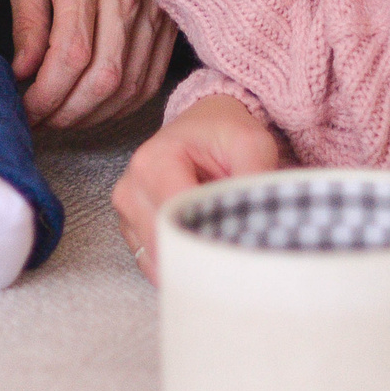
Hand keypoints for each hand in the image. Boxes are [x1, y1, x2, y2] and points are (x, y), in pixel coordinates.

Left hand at [7, 0, 175, 128]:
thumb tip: (24, 72)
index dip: (47, 93)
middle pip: (103, 77)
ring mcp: (152, 11)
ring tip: (64, 118)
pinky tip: (97, 108)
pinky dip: (122, 104)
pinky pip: (150, 78)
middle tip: (41, 121)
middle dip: (68, 112)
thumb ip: (27, 21)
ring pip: (129, 84)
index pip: (71, 55)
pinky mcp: (167, 23)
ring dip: (94, 114)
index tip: (26, 107)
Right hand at [112, 95, 283, 284]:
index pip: (174, 218)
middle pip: (163, 244)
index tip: (239, 248)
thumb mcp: (250, 142)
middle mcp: (131, 188)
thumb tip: (263, 218)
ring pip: (157, 259)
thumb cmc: (223, 133)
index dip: (208, 239)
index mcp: (153, 162)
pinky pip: (153, 263)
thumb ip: (255, 175)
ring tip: (221, 253)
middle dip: (201, 257)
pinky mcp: (131, 228)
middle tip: (237, 258)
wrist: (204, 125)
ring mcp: (127, 211)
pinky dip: (179, 265)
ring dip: (190, 263)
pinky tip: (203, 255)